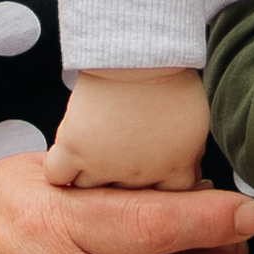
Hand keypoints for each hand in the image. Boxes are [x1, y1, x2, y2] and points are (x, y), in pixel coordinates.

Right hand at [48, 67, 209, 192]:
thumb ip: (188, 156)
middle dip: (122, 183)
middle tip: (116, 161)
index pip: (168, 201)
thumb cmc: (170, 77)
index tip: (150, 178)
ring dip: (88, 181)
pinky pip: (59, 176)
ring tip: (88, 163)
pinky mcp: (74, 150)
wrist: (139, 51)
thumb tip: (189, 177)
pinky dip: (59, 171)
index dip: (158, 191)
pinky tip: (65, 162)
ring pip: (89, 192)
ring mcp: (105, 166)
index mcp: (175, 169)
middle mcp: (141, 175)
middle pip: (125, 198)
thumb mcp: (194, 123)